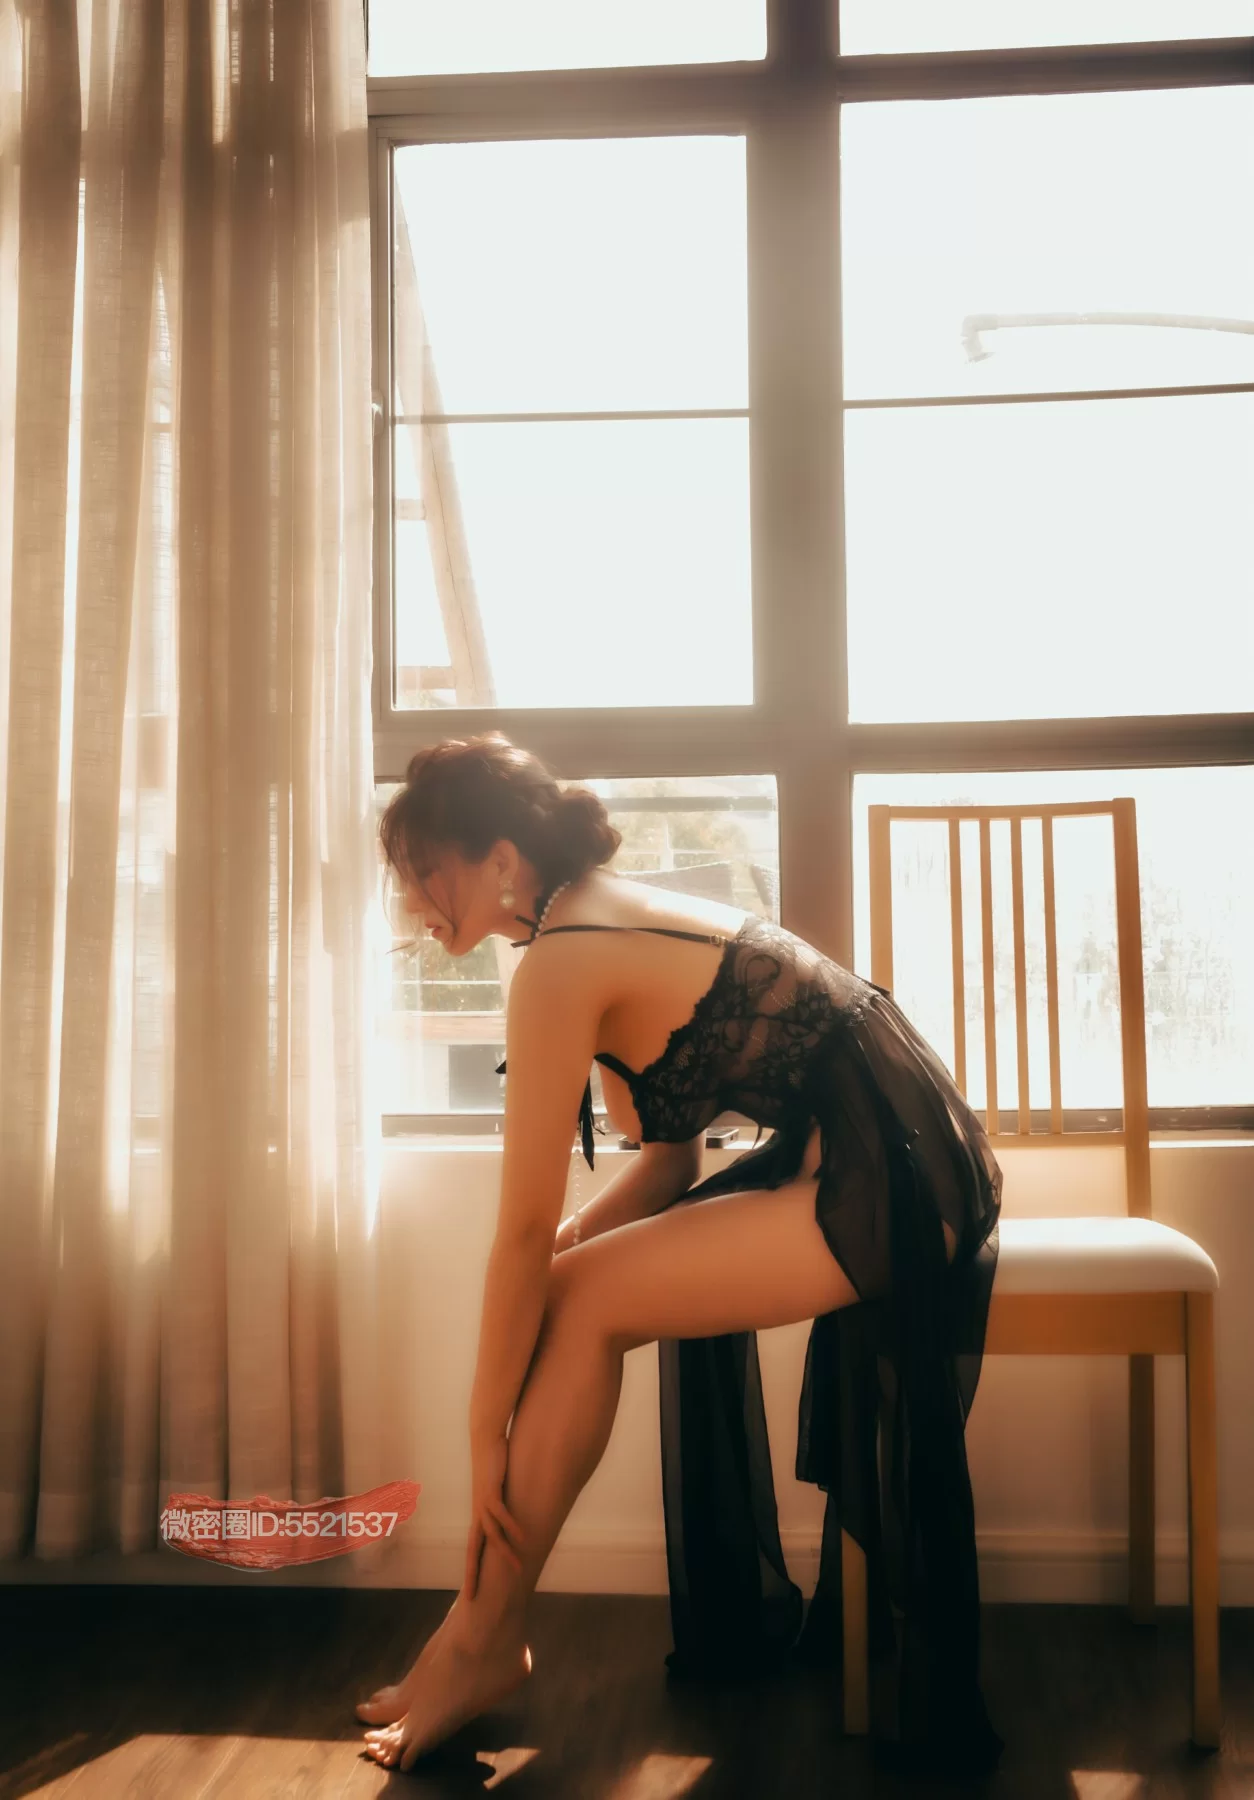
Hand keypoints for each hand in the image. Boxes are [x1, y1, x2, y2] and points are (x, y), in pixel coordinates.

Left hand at [465, 1432, 524, 1600]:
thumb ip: (507, 1503)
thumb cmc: (494, 1463)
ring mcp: (483, 1503)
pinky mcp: (491, 1491)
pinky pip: (501, 1514)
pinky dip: (512, 1527)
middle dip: (472, 1575)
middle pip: (472, 1551)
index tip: (469, 1594)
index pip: (473, 1550)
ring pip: (491, 1535)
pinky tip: (523, 1538)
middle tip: (471, 1599)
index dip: (471, 1572)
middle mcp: (478, 1514)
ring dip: (505, 1553)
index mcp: (478, 1516)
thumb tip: (517, 1515)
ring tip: (519, 1569)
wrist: (485, 1439)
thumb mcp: (500, 1489)